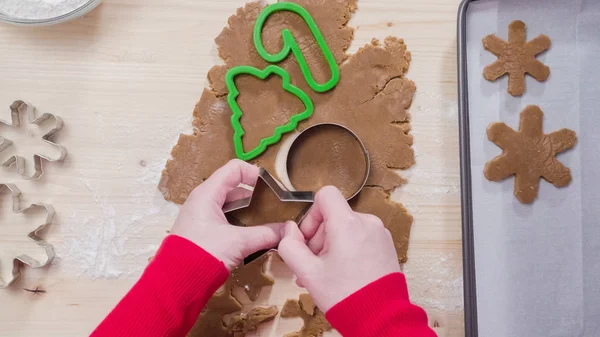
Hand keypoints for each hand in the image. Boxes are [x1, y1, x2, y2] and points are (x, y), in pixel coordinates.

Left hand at [171, 159, 287, 270]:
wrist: (176, 283)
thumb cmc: (203, 255)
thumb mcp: (238, 242)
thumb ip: (265, 234)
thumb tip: (287, 231)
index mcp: (207, 194)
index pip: (235, 169)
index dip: (255, 174)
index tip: (272, 188)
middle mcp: (203, 200)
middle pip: (235, 188)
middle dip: (256, 197)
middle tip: (274, 209)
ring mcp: (201, 216)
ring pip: (231, 206)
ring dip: (250, 213)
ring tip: (268, 224)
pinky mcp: (202, 231)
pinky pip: (226, 219)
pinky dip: (241, 224)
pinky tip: (254, 236)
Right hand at [278, 186, 400, 311]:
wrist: (380, 319)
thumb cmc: (344, 295)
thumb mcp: (307, 272)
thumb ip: (289, 246)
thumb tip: (289, 230)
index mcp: (348, 223)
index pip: (325, 195)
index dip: (311, 214)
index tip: (308, 238)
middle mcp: (367, 222)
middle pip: (334, 215)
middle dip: (319, 237)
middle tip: (313, 265)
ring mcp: (379, 234)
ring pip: (347, 228)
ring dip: (332, 246)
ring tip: (327, 274)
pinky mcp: (386, 246)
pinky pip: (361, 238)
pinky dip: (349, 250)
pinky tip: (343, 274)